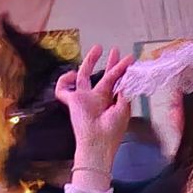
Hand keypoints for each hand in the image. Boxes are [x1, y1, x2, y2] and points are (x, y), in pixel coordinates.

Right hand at [55, 45, 134, 171]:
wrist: (98, 143)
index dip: (122, 71)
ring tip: (98, 48)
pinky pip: (62, 88)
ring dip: (90, 61)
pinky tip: (73, 74)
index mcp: (110, 102)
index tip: (130, 60)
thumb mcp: (123, 109)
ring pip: (84, 76)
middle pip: (103, 76)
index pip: (116, 83)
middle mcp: (97, 99)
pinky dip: (64, 80)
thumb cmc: (112, 131)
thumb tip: (127, 76)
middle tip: (116, 51)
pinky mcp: (72, 100)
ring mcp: (84, 99)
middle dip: (110, 63)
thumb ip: (125, 91)